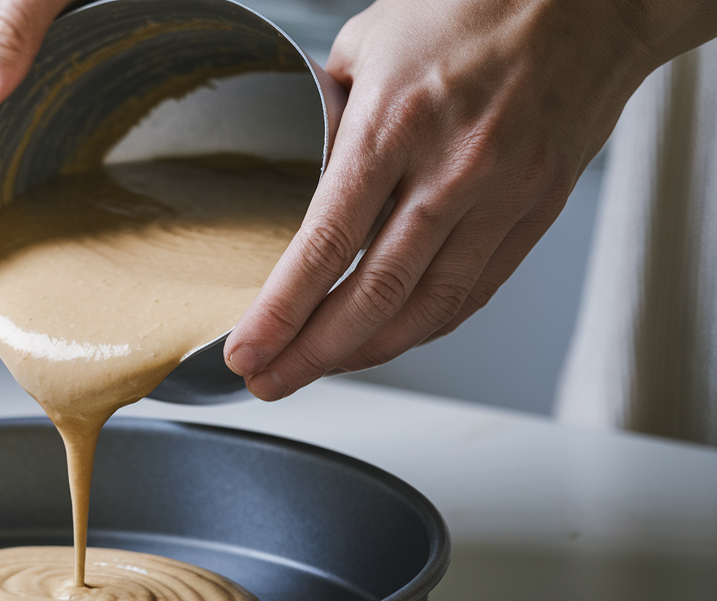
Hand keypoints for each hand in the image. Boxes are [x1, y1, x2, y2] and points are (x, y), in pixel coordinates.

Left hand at [223, 0, 713, 399]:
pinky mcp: (536, 213)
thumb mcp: (375, 39)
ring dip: (366, 353)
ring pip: (427, 308)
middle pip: (373, 295)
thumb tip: (300, 156)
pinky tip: (387, 341)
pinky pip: (474, 292)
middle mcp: (450, 170)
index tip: (246, 351)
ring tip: (319, 370)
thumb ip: (332, 109)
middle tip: (269, 381)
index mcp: (395, 125)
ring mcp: (500, 197)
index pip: (325, 244)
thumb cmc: (478, 5)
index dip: (281, 312)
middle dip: (311, 354)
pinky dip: (425, 326)